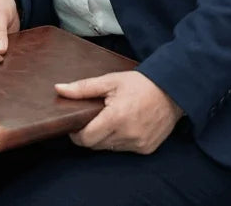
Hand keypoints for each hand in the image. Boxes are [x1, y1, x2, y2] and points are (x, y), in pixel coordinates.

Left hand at [56, 70, 184, 154]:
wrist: (171, 91)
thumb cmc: (138, 83)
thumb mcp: (109, 81)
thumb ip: (83, 88)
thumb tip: (59, 89)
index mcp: (116, 117)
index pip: (86, 138)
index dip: (76, 133)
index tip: (74, 124)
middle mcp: (127, 135)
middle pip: (96, 145)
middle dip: (88, 134)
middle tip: (90, 119)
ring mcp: (138, 144)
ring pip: (109, 148)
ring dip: (104, 138)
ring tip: (107, 120)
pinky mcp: (146, 149)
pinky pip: (124, 149)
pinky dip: (119, 141)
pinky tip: (123, 125)